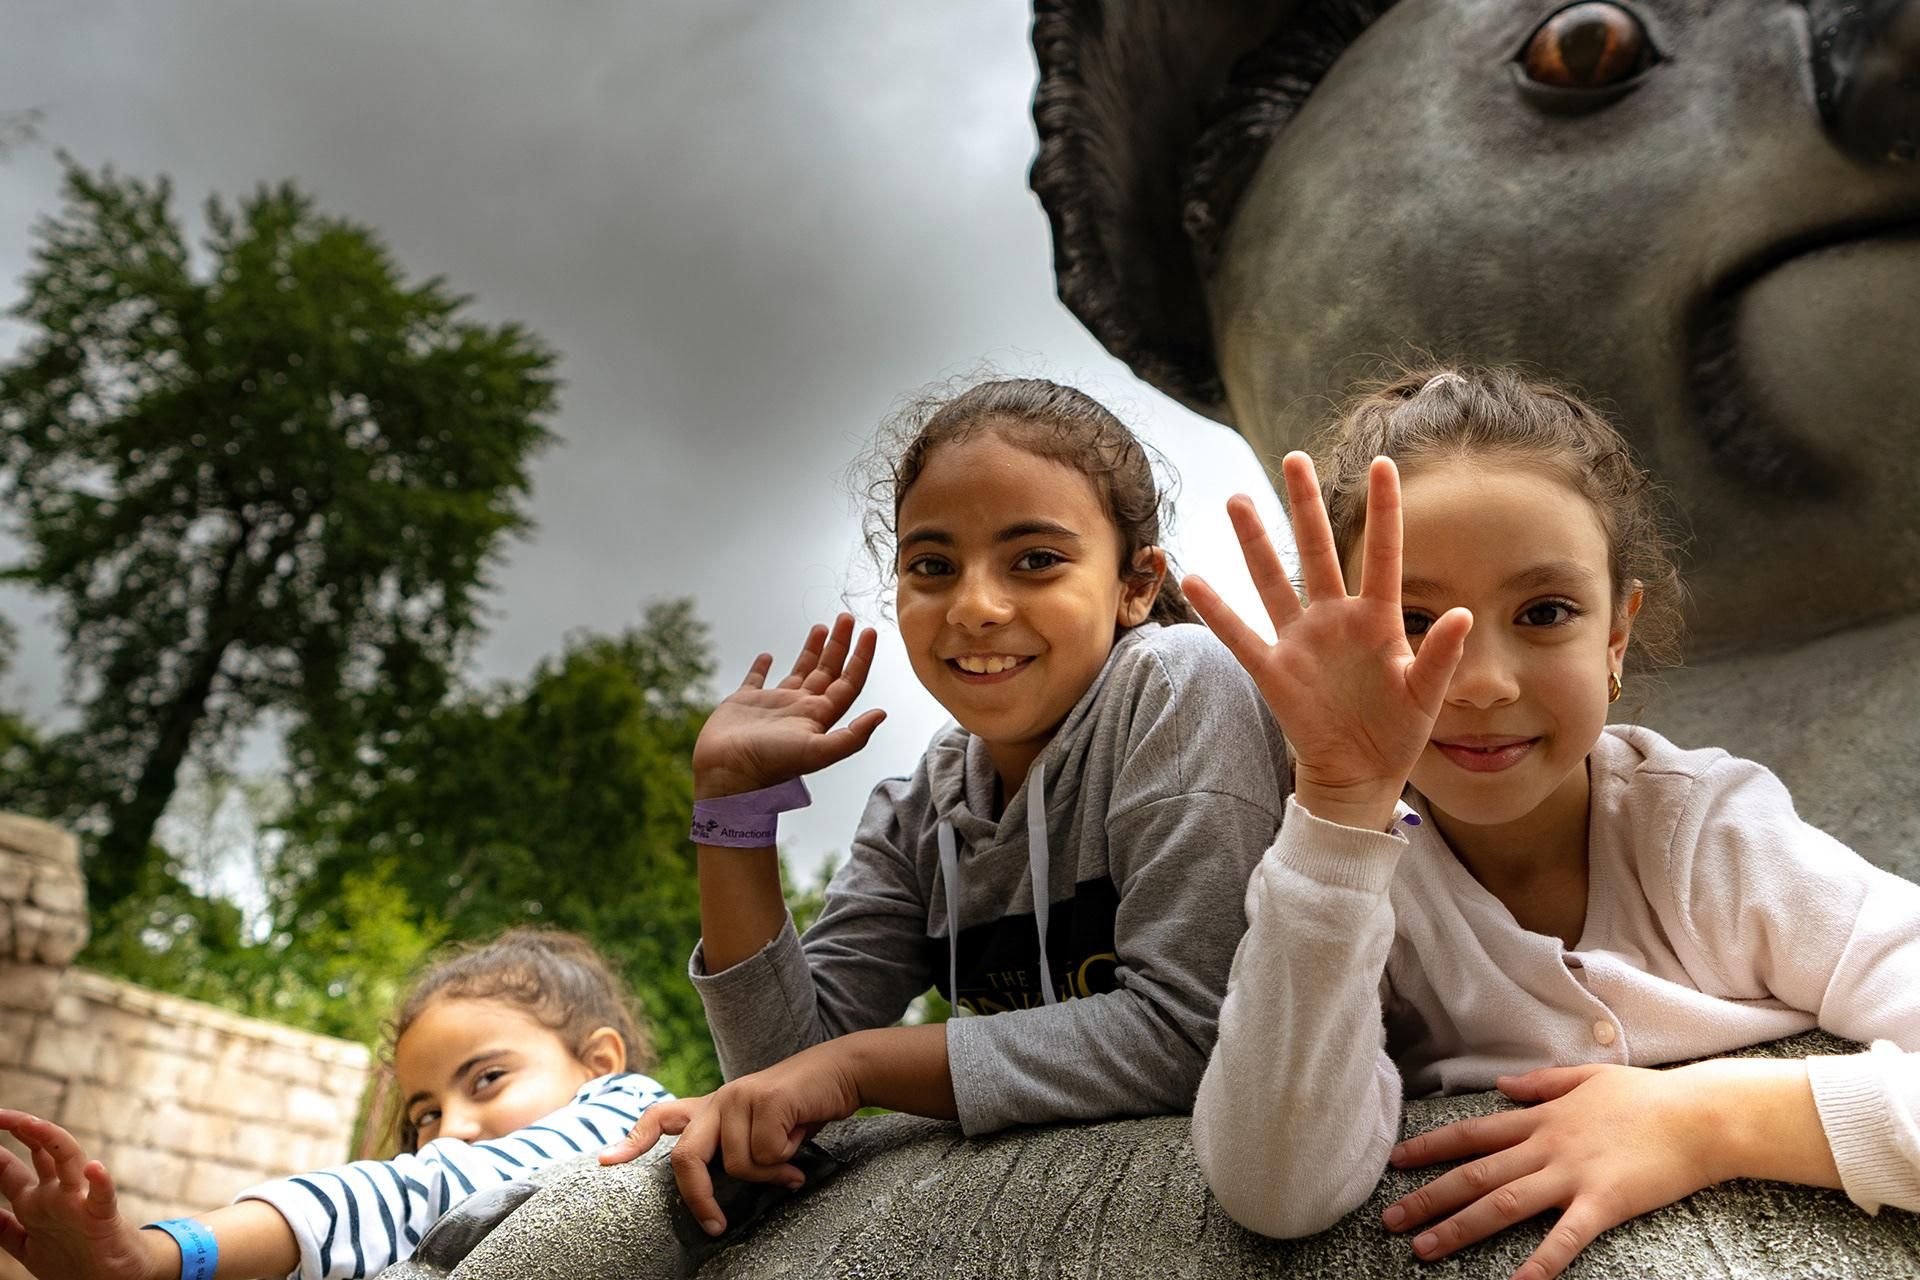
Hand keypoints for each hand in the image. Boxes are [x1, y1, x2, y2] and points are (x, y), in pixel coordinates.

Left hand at [0, 1111, 166, 1279]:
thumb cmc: (73, 1260)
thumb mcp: (28, 1247)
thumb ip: (5, 1229)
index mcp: (35, 1202)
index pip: (10, 1167)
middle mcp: (57, 1194)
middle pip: (40, 1151)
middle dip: (21, 1129)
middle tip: (0, 1114)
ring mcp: (80, 1202)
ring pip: (69, 1162)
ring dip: (52, 1140)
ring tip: (32, 1123)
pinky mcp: (103, 1217)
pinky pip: (103, 1196)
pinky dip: (100, 1182)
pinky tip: (94, 1168)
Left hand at [598, 1041, 861, 1235]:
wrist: (842, 1072)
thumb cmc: (802, 1107)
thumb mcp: (762, 1127)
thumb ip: (739, 1148)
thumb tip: (728, 1187)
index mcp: (713, 1105)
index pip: (660, 1116)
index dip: (633, 1140)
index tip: (607, 1161)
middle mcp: (720, 1098)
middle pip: (686, 1158)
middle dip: (699, 1198)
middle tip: (716, 1226)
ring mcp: (741, 1096)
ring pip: (738, 1165)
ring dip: (771, 1173)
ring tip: (792, 1153)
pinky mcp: (767, 1100)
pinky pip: (766, 1156)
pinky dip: (787, 1161)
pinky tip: (802, 1139)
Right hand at [692, 613, 886, 799]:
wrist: (725, 774)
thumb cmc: (771, 765)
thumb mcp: (816, 752)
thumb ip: (851, 736)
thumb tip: (882, 714)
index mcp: (819, 716)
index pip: (848, 682)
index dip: (862, 658)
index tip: (870, 632)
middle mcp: (800, 708)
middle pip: (828, 671)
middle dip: (839, 644)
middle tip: (846, 617)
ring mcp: (773, 705)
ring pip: (799, 671)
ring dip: (812, 650)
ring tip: (821, 627)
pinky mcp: (744, 703)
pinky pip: (756, 679)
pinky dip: (762, 666)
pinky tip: (767, 655)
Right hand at [1183, 453, 1470, 830]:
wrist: (1360, 773)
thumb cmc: (1398, 730)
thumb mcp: (1426, 696)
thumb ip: (1441, 656)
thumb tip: (1465, 614)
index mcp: (1378, 619)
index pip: (1381, 554)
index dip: (1383, 511)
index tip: (1383, 463)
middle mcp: (1335, 619)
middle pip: (1317, 551)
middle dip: (1305, 505)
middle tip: (1294, 458)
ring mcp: (1300, 641)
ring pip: (1273, 580)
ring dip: (1255, 543)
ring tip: (1238, 500)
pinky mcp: (1274, 670)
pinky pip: (1240, 636)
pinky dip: (1217, 612)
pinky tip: (1193, 579)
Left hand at [1382, 1063, 1727, 1279]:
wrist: (1700, 1115)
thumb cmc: (1648, 1096)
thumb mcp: (1586, 1077)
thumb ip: (1540, 1083)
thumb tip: (1501, 1085)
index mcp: (1540, 1118)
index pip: (1472, 1134)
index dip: (1430, 1149)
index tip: (1395, 1163)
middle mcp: (1546, 1146)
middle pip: (1475, 1174)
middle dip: (1429, 1198)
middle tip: (1390, 1220)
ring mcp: (1572, 1175)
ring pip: (1503, 1204)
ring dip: (1460, 1228)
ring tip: (1425, 1249)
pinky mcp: (1604, 1203)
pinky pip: (1564, 1237)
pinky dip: (1539, 1262)